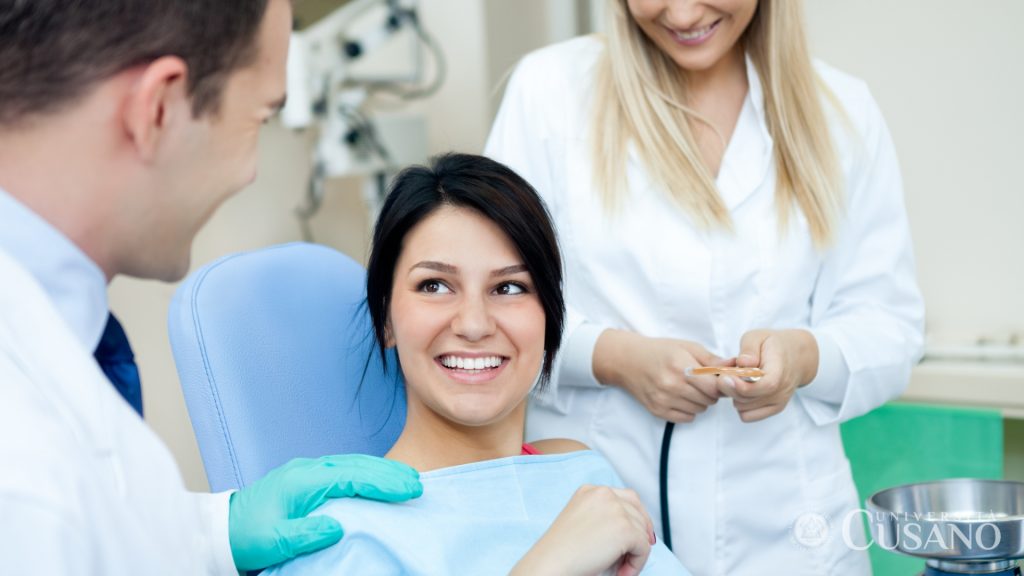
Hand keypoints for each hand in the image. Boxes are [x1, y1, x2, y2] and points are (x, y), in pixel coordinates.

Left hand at [228, 454, 422, 570]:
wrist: (221, 528)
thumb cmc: (246, 536)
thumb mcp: (273, 542)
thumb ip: (305, 534)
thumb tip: (337, 526)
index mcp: (302, 480)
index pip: (352, 476)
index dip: (383, 482)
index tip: (408, 489)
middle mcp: (308, 470)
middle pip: (357, 465)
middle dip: (390, 472)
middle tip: (418, 484)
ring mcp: (308, 471)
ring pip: (353, 464)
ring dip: (381, 470)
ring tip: (407, 479)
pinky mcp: (307, 478)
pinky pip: (344, 469)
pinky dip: (367, 472)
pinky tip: (379, 480)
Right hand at [510, 485, 655, 575]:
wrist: (551, 562)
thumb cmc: (562, 551)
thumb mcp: (582, 523)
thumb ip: (605, 518)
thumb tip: (638, 531)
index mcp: (590, 491)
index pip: (627, 497)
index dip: (638, 517)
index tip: (642, 536)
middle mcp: (604, 494)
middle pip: (638, 510)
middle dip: (642, 533)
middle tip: (637, 555)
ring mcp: (615, 509)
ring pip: (642, 532)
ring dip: (635, 553)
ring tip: (620, 569)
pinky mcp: (625, 528)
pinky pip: (643, 548)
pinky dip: (637, 564)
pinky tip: (621, 573)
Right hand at [594, 329, 727, 422]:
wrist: (628, 360)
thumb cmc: (660, 351)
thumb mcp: (687, 347)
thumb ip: (712, 359)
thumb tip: (736, 366)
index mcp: (681, 366)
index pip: (714, 387)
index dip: (721, 384)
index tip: (718, 378)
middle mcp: (671, 385)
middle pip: (709, 400)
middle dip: (711, 392)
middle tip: (702, 382)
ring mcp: (663, 400)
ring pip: (699, 410)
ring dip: (700, 401)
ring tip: (690, 388)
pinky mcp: (658, 411)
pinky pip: (686, 418)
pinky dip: (689, 410)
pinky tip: (681, 397)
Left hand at [718, 329, 818, 421]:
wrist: (797, 357)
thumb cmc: (773, 345)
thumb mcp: (758, 336)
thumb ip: (749, 349)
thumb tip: (743, 363)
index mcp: (779, 370)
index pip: (764, 386)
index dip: (741, 385)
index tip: (725, 377)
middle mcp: (781, 390)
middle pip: (747, 399)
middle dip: (730, 386)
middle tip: (726, 373)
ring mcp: (778, 402)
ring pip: (743, 408)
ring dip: (734, 395)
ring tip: (737, 379)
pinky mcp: (773, 410)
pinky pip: (747, 416)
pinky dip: (739, 405)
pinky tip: (742, 390)